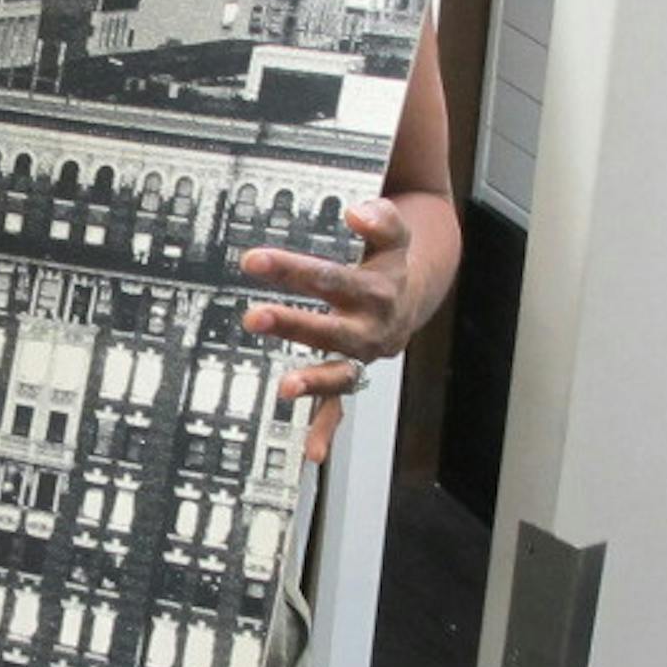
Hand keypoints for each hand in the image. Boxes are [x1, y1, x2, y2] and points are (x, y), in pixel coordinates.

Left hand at [246, 198, 425, 461]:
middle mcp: (370, 329)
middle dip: (293, 324)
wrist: (412, 297)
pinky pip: (339, 409)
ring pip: (338, 373)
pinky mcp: (350, 378)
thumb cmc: (388, 263)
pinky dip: (325, 431)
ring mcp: (360, 359)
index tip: (254, 260)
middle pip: (332, 329)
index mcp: (376, 291)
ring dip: (314, 381)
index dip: (292, 269)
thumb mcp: (394, 234)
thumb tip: (359, 211)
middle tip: (254, 317)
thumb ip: (380, 218)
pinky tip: (310, 454)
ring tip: (286, 388)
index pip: (329, 277)